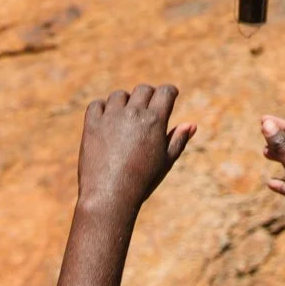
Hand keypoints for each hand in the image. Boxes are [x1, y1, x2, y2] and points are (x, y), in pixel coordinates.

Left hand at [74, 85, 195, 217]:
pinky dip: (102, 109)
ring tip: (126, 117)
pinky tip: (107, 121)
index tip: (170, 95)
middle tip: (148, 107)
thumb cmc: (142, 181)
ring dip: (125, 102)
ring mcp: (110, 117)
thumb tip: (192, 124)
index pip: (166, 92)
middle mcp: (133, 114)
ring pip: (119, 95)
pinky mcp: (92, 124)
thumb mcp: (165, 162)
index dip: (170, 92)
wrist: (110, 196)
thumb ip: (178, 140)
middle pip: (143, 89)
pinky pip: (97, 105)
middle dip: (149, 95)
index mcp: (154, 121)